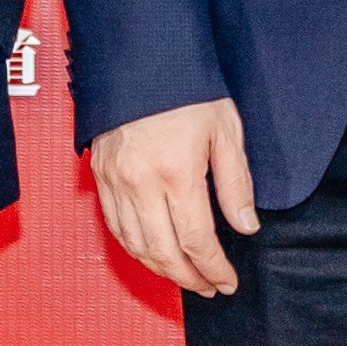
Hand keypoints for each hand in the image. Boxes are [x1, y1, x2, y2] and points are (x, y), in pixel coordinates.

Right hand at [91, 97, 260, 296]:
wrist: (140, 57)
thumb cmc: (187, 88)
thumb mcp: (225, 130)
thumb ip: (236, 183)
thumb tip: (246, 226)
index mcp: (177, 172)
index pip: (196, 240)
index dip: (214, 268)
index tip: (227, 281)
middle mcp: (141, 183)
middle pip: (163, 253)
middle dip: (189, 278)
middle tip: (210, 288)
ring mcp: (116, 181)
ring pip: (135, 246)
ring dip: (161, 270)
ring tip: (186, 277)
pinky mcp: (100, 176)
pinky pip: (115, 227)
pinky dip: (135, 249)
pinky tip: (153, 254)